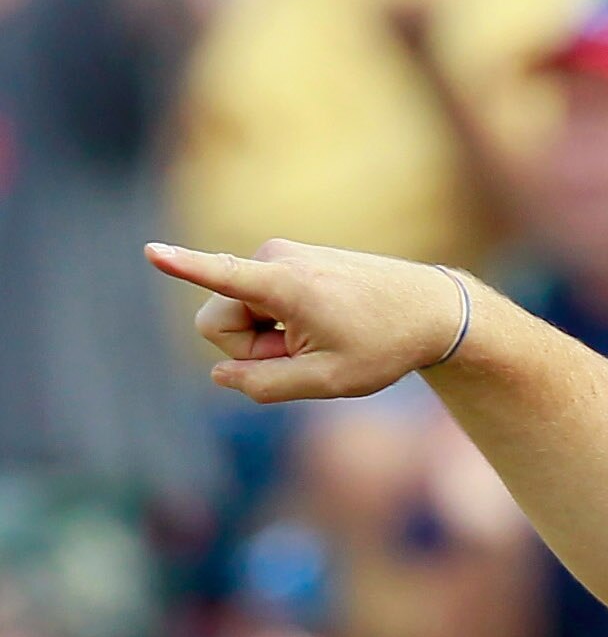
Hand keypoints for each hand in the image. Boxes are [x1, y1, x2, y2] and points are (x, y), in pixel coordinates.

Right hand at [144, 238, 469, 403]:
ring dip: (269, 338)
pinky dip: (281, 323)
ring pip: (239, 314)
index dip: (184, 266)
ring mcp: (278, 254)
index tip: (151, 252)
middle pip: (220, 322)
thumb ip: (268, 385)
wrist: (427, 308)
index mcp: (285, 285)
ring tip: (321, 336)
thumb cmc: (384, 346)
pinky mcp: (285, 259)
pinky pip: (259, 304)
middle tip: (306, 355)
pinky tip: (321, 323)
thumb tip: (220, 375)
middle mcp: (274, 258)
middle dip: (250, 348)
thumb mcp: (328, 381)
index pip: (221, 276)